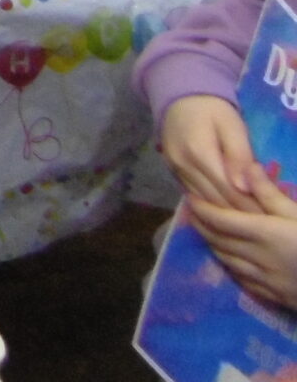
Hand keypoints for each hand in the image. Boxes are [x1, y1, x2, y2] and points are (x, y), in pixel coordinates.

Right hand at [165, 94, 265, 210]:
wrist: (179, 96)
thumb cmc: (212, 109)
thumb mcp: (232, 126)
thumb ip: (239, 156)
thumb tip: (245, 188)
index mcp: (199, 153)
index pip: (228, 191)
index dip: (249, 207)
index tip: (268, 216)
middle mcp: (183, 165)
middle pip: (214, 200)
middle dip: (239, 214)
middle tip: (261, 222)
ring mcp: (174, 169)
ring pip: (202, 202)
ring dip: (224, 213)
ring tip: (246, 219)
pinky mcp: (172, 171)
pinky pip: (192, 194)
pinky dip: (210, 204)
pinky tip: (225, 209)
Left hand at [190, 175, 296, 309]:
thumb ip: (271, 193)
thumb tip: (248, 167)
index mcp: (263, 234)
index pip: (219, 220)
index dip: (200, 208)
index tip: (190, 196)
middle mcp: (256, 258)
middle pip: (216, 240)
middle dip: (201, 224)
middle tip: (193, 211)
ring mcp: (264, 280)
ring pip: (225, 260)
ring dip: (212, 244)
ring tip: (206, 230)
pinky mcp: (274, 296)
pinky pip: (240, 279)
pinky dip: (228, 264)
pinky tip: (229, 258)